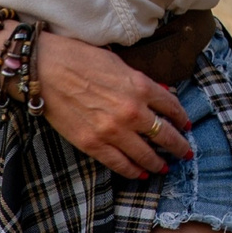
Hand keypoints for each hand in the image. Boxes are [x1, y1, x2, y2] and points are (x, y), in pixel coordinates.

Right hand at [33, 33, 195, 178]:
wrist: (44, 69)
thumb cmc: (79, 59)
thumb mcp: (119, 63)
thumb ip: (140, 81)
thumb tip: (160, 91)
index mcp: (140, 86)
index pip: (172, 106)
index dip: (182, 118)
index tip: (187, 125)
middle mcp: (132, 111)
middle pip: (165, 134)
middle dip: (179, 146)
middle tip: (186, 153)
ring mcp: (112, 130)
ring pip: (145, 154)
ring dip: (159, 162)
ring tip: (165, 167)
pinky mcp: (92, 144)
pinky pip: (120, 163)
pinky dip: (133, 170)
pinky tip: (141, 173)